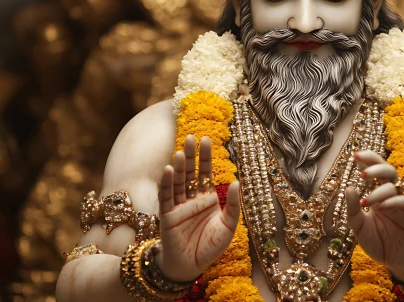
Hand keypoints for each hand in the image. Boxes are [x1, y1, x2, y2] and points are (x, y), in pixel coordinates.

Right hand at [157, 134, 240, 281]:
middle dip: (192, 155)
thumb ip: (232, 205)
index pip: (206, 172)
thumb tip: (236, 181)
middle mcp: (192, 198)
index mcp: (207, 198)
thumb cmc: (209, 247)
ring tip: (181, 152)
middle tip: (191, 137)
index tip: (206, 139)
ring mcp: (178, 206)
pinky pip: (167, 196)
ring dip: (180, 167)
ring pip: (179, 182)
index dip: (205, 156)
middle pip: (191, 172)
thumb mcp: (228, 226)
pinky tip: (169, 170)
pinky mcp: (167, 215)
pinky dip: (167, 183)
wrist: (191, 266)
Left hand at [345, 150, 403, 282]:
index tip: (354, 155)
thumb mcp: (358, 226)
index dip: (367, 160)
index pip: (374, 170)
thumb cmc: (377, 241)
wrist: (395, 261)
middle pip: (388, 170)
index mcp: (377, 193)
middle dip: (375, 166)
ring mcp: (401, 203)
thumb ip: (353, 208)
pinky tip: (382, 207)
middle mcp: (390, 194)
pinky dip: (393, 201)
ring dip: (379, 190)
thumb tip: (348, 187)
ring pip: (395, 185)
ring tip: (366, 201)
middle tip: (362, 173)